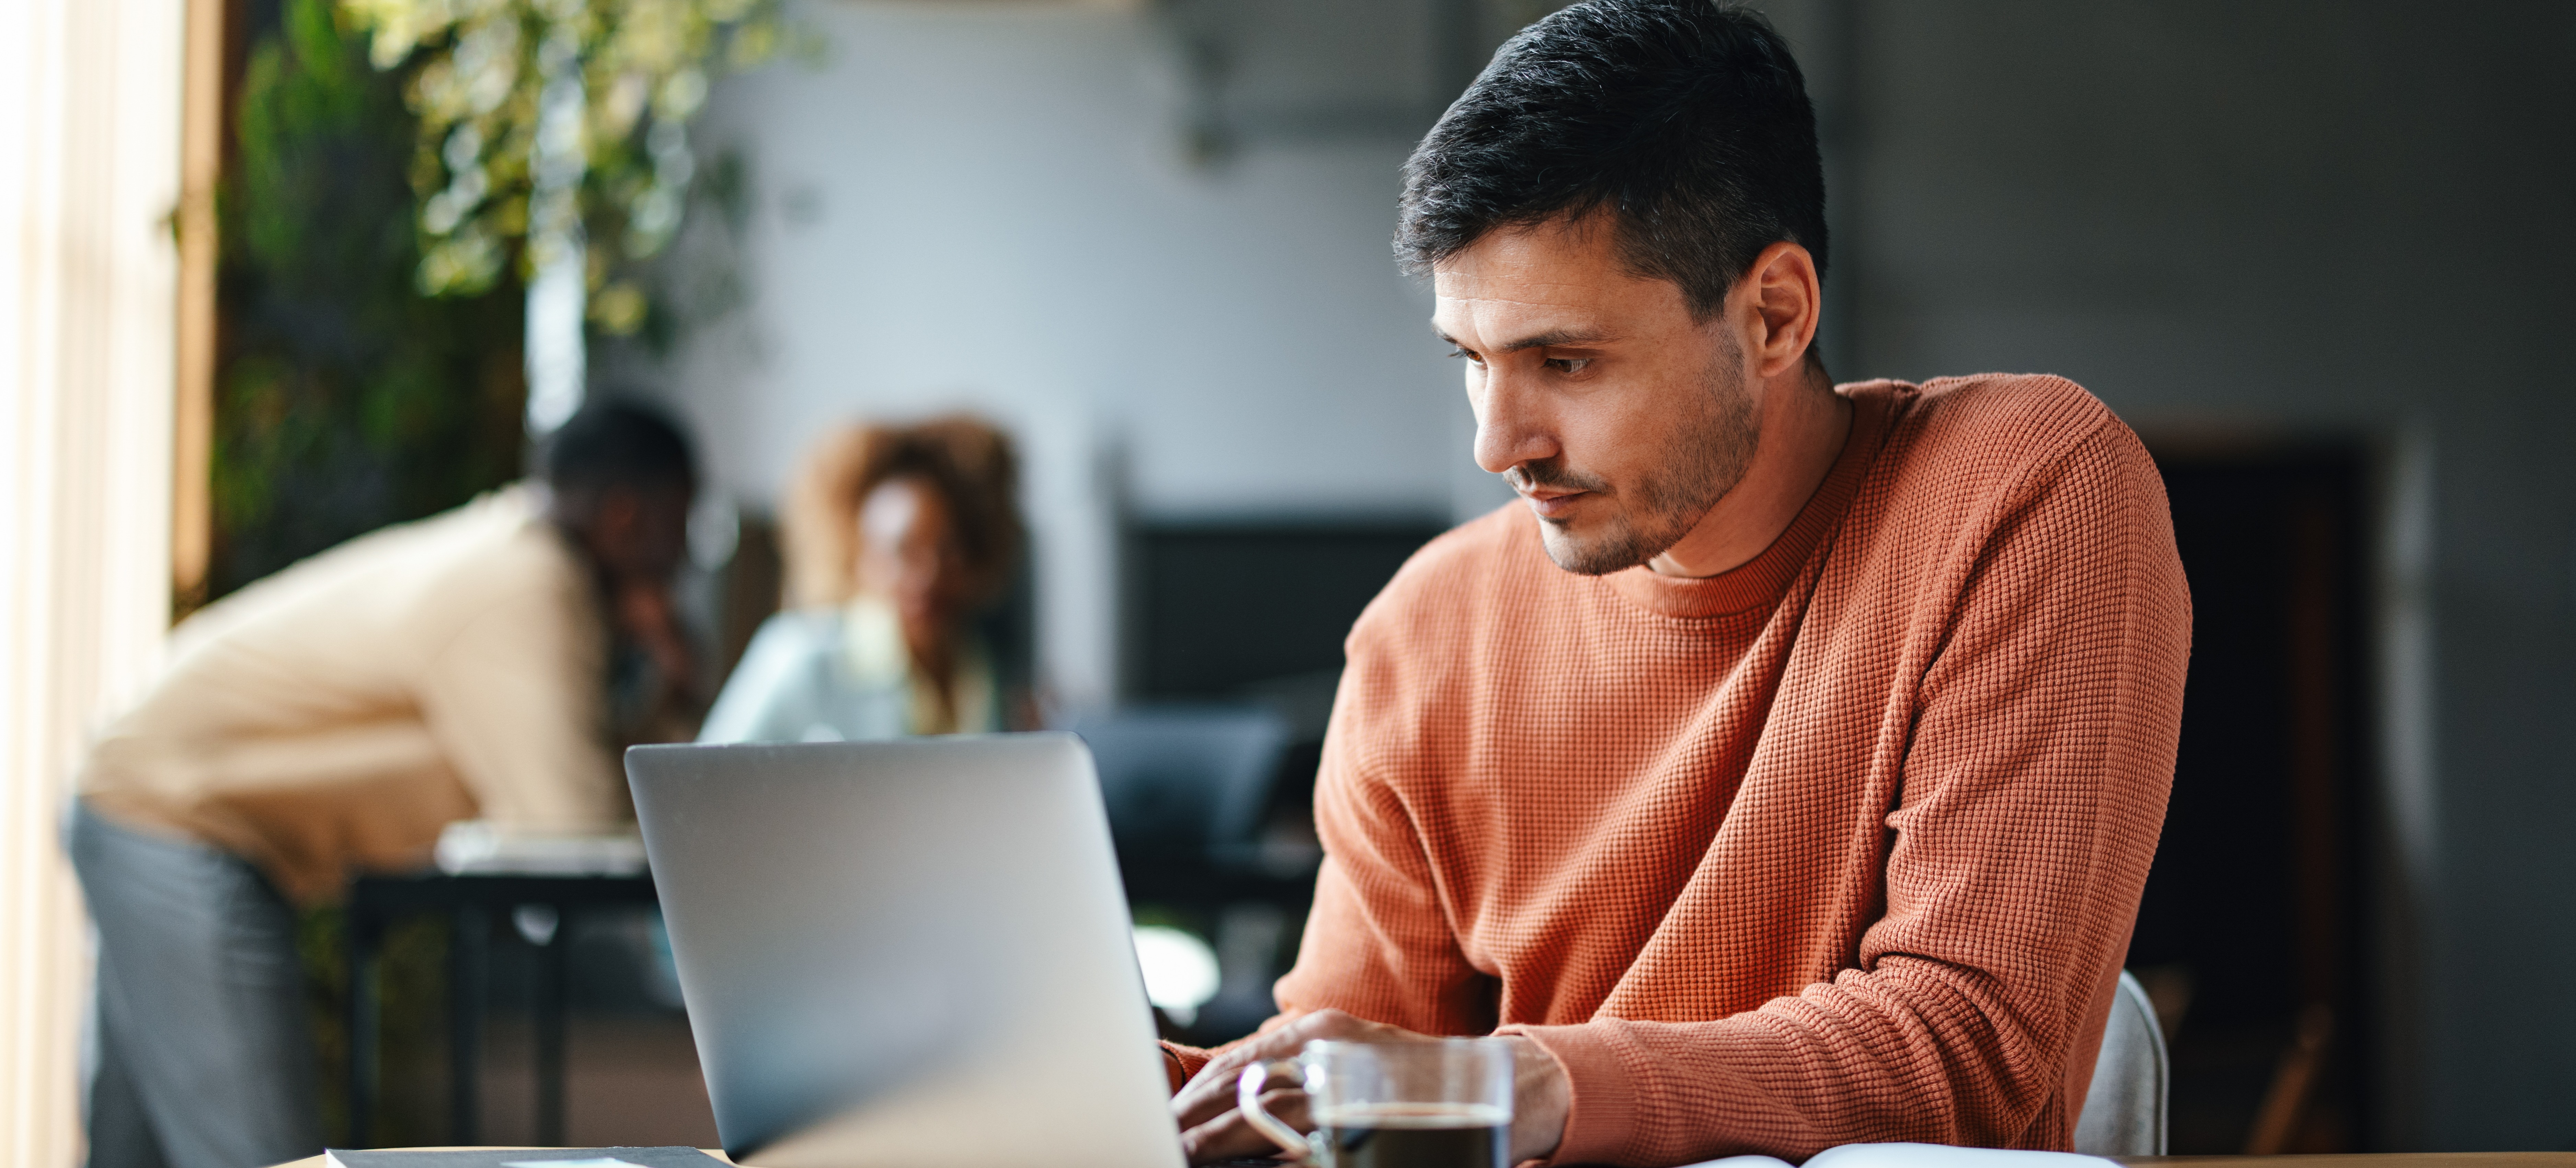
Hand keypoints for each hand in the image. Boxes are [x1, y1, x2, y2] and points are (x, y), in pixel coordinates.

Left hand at [1168, 1009, 1570, 1165]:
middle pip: (1238, 1088)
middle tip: (1162, 1140)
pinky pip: (1301, 1149)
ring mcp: (1346, 1091)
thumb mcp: (1348, 1058)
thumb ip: (1299, 1071)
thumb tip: (1238, 1095)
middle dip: (1191, 1121)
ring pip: (1261, 1118)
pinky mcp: (1363, 1127)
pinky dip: (1267, 1160)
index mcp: (1320, 1031)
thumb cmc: (1410, 1080)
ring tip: (1180, 1154)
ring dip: (1213, 1143)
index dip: (1194, 1094)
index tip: (1167, 1118)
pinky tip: (1241, 1167)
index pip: (1237, 1061)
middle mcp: (1329, 1053)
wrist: (1495, 1084)